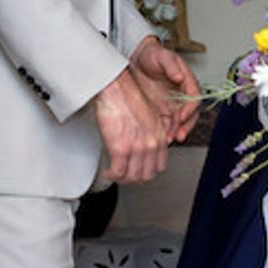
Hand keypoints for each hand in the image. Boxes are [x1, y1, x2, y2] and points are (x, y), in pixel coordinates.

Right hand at [95, 68, 167, 183]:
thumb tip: (142, 146)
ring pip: (132, 177)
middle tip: (124, 176)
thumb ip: (150, 134)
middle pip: (147, 175)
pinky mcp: (121, 148)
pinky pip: (118, 172)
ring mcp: (137, 147)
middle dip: (134, 179)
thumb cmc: (129, 98)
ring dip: (122, 179)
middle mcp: (151, 144)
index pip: (160, 166)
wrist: (118, 88)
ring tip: (114, 174)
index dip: (147, 172)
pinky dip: (112, 175)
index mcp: (160, 136)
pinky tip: (108, 171)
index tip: (138, 171)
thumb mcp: (149, 117)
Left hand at [130, 36, 201, 143]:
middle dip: (186, 126)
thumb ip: (171, 66)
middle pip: (191, 114)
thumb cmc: (153, 55)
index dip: (190, 109)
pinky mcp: (161, 110)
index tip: (182, 117)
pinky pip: (167, 123)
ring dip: (176, 131)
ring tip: (169, 139)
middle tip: (178, 135)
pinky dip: (166, 131)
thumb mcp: (162, 56)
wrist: (136, 59)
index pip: (194, 98)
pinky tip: (161, 137)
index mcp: (187, 81)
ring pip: (180, 121)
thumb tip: (180, 77)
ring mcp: (172, 103)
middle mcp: (182, 95)